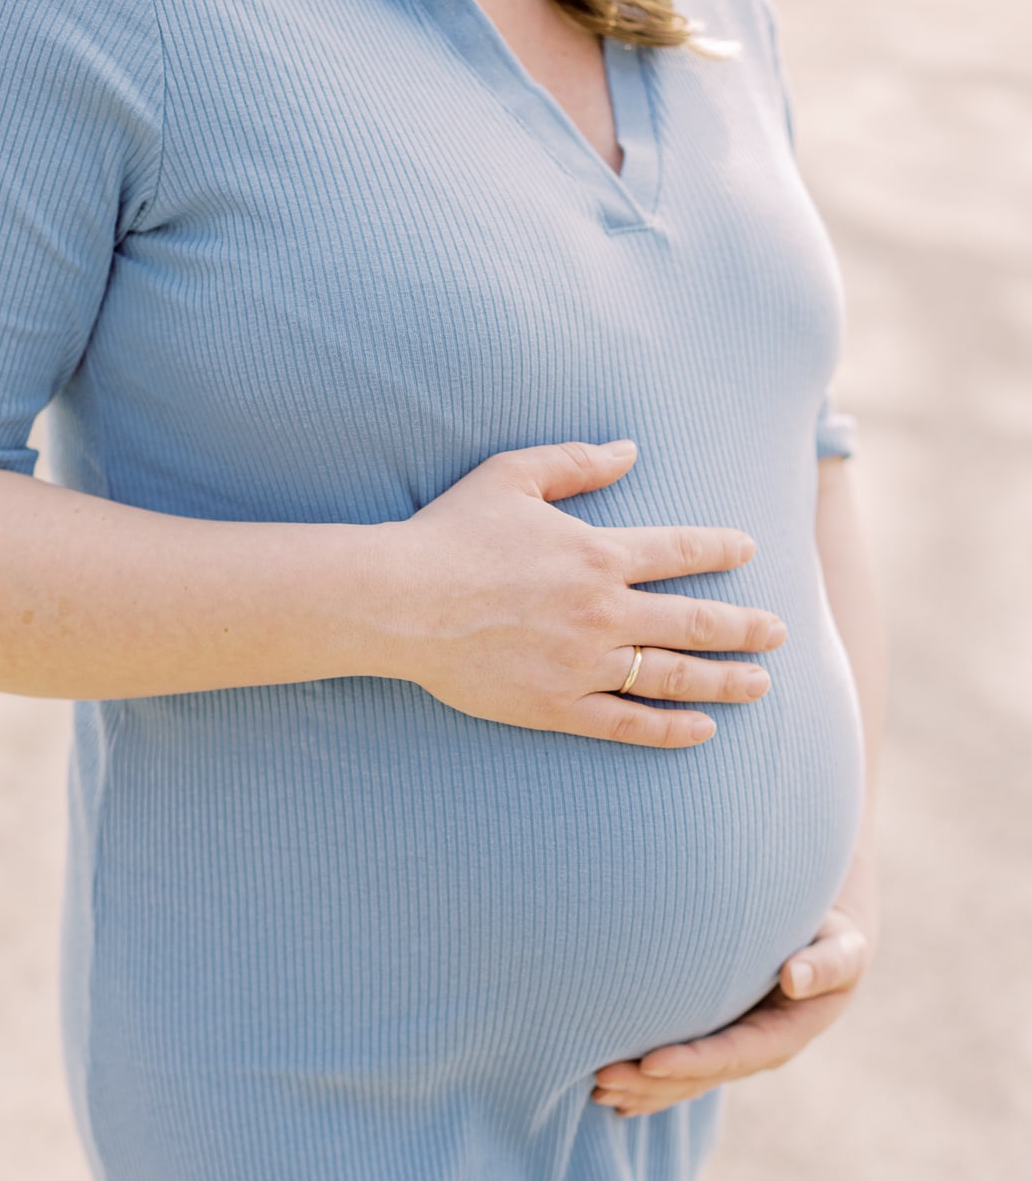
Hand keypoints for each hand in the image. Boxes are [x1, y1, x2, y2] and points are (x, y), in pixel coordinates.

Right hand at [375, 439, 786, 748]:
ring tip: (760, 685)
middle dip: (745, 627)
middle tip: (779, 633)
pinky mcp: (557, 705)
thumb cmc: (450, 534)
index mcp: (599, 553)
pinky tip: (702, 730)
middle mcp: (604, 611)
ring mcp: (584, 663)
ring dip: (724, 680)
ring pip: (673, 675)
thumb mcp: (513, 476)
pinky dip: (670, 729)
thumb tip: (630, 450)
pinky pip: (627, 722)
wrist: (401, 602)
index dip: (720, 549)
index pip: (681, 551)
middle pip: (696, 621)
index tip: (747, 551)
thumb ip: (577, 461)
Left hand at [590, 905, 871, 1115]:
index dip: (691, 1062)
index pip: (731, 1055)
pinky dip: (648, 1083)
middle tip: (601, 1081)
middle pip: (699, 1076)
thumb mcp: (843, 949)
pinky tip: (613, 1094)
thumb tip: (794, 977)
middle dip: (651, 1083)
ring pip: (685, 1080)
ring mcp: (736, 1050)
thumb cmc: (834, 938)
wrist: (829, 945)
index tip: (649, 1061)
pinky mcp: (719, 1041)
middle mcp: (757, 1051)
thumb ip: (827, 964)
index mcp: (784, 1036)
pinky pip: (682, 1070)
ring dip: (641, 1088)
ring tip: (596, 1088)